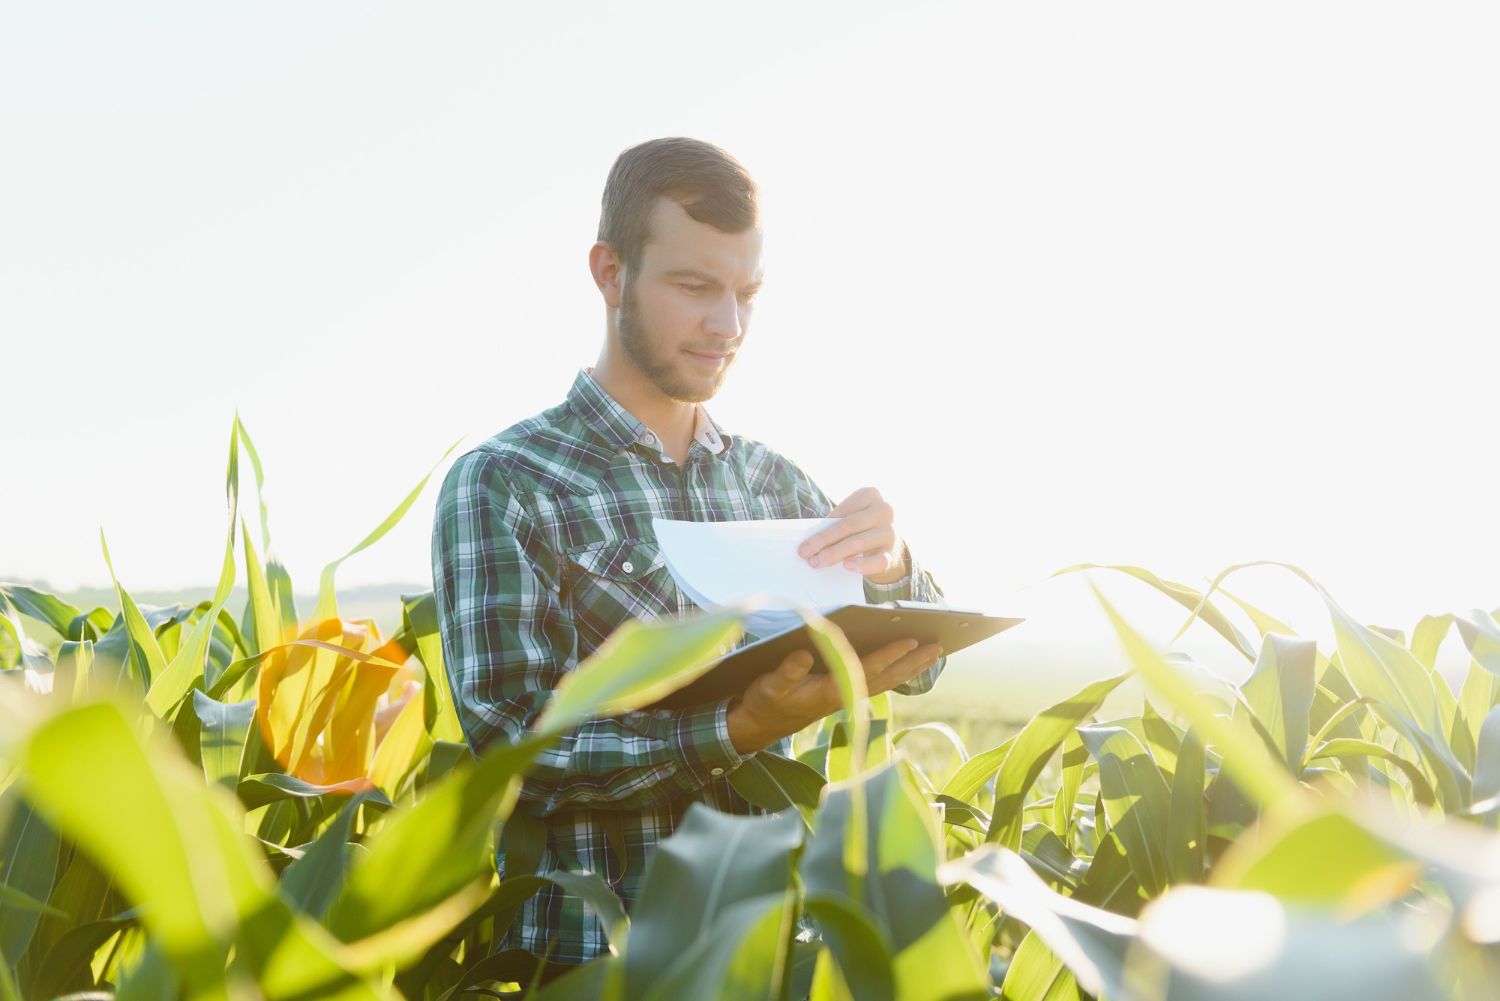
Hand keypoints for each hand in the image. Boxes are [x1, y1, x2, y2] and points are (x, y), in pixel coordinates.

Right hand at [726, 638, 942, 752]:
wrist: (760, 726)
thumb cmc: (766, 701)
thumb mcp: (770, 684)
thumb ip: (788, 671)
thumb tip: (804, 653)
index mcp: (830, 691)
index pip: (866, 669)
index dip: (889, 654)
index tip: (910, 640)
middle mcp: (845, 695)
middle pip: (887, 677)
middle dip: (913, 662)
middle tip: (939, 646)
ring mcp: (847, 697)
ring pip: (886, 681)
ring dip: (910, 667)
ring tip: (933, 652)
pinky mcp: (844, 696)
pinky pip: (877, 682)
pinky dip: (896, 672)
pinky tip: (907, 663)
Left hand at [797, 486, 907, 585]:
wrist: (885, 545)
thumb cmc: (858, 528)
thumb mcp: (848, 519)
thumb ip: (833, 525)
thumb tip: (810, 543)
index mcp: (870, 494)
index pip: (842, 511)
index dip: (822, 528)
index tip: (803, 544)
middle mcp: (883, 510)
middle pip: (848, 526)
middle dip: (824, 541)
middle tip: (805, 554)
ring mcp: (889, 532)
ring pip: (859, 542)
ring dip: (835, 554)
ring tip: (818, 562)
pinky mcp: (892, 554)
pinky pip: (878, 561)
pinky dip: (862, 564)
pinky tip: (847, 566)